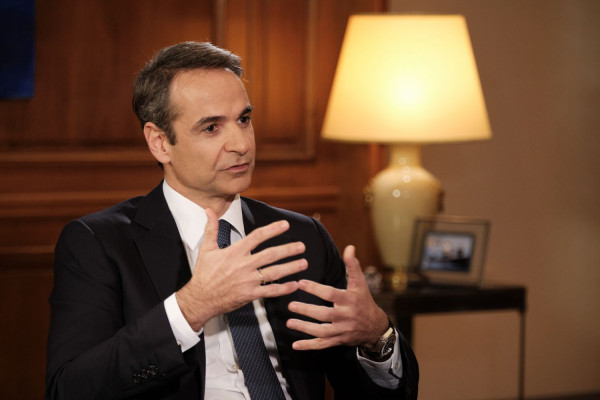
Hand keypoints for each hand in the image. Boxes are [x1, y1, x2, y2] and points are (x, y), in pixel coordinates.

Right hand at [177, 209, 307, 330]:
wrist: (200, 298)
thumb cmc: (203, 274)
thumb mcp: (206, 249)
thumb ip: (211, 228)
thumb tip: (209, 211)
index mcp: (234, 252)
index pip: (257, 236)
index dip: (273, 229)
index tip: (285, 225)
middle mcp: (243, 265)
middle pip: (271, 255)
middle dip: (288, 250)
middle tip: (301, 246)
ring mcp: (248, 281)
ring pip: (274, 272)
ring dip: (291, 267)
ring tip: (303, 263)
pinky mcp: (250, 295)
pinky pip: (270, 291)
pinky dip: (284, 288)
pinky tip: (294, 284)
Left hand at [286, 245, 388, 349]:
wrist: (374, 327)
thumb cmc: (363, 301)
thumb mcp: (360, 283)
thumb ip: (353, 265)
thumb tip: (350, 247)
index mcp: (349, 300)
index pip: (330, 294)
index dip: (315, 289)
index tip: (300, 283)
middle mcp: (345, 316)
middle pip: (324, 315)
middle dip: (307, 311)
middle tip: (291, 305)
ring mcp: (341, 330)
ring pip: (321, 332)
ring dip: (304, 328)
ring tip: (289, 322)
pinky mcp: (338, 341)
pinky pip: (322, 345)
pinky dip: (309, 346)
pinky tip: (295, 345)